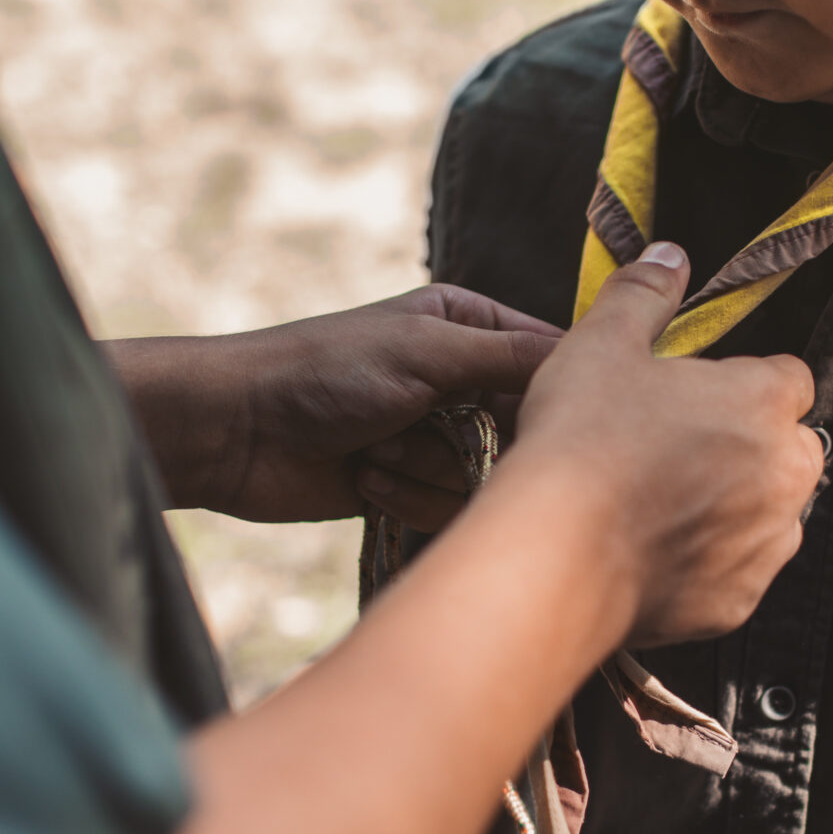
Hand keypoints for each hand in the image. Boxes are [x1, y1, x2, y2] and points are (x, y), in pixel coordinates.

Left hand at [106, 287, 561, 526]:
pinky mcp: (409, 486)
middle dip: (481, 443)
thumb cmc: (326, 371)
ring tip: (376, 450)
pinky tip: (363, 477)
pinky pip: (447, 508)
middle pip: (526, 428)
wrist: (237, 431)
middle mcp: (460, 379)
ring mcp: (435, 436)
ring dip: (429, 470)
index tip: (559, 421)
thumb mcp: (427, 351)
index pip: (551, 360)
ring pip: (487, 477)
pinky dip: (405, 495)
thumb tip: (595, 359)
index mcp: (468, 325)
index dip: (561, 394)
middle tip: (441, 435)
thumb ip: (513, 359)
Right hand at [499, 244, 822, 646]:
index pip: (788, 378)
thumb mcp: (601, 344)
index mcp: (764, 403)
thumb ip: (644, 294)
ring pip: (770, 514)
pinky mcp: (740, 602)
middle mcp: (787, 476)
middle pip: (789, 448)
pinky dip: (708, 562)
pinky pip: (739, 572)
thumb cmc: (580, 440)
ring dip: (733, 505)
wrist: (556, 555)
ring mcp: (768, 544)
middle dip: (748, 446)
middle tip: (672, 448)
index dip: (741, 382)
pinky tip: (652, 550)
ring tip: (658, 502)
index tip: (694, 395)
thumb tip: (670, 255)